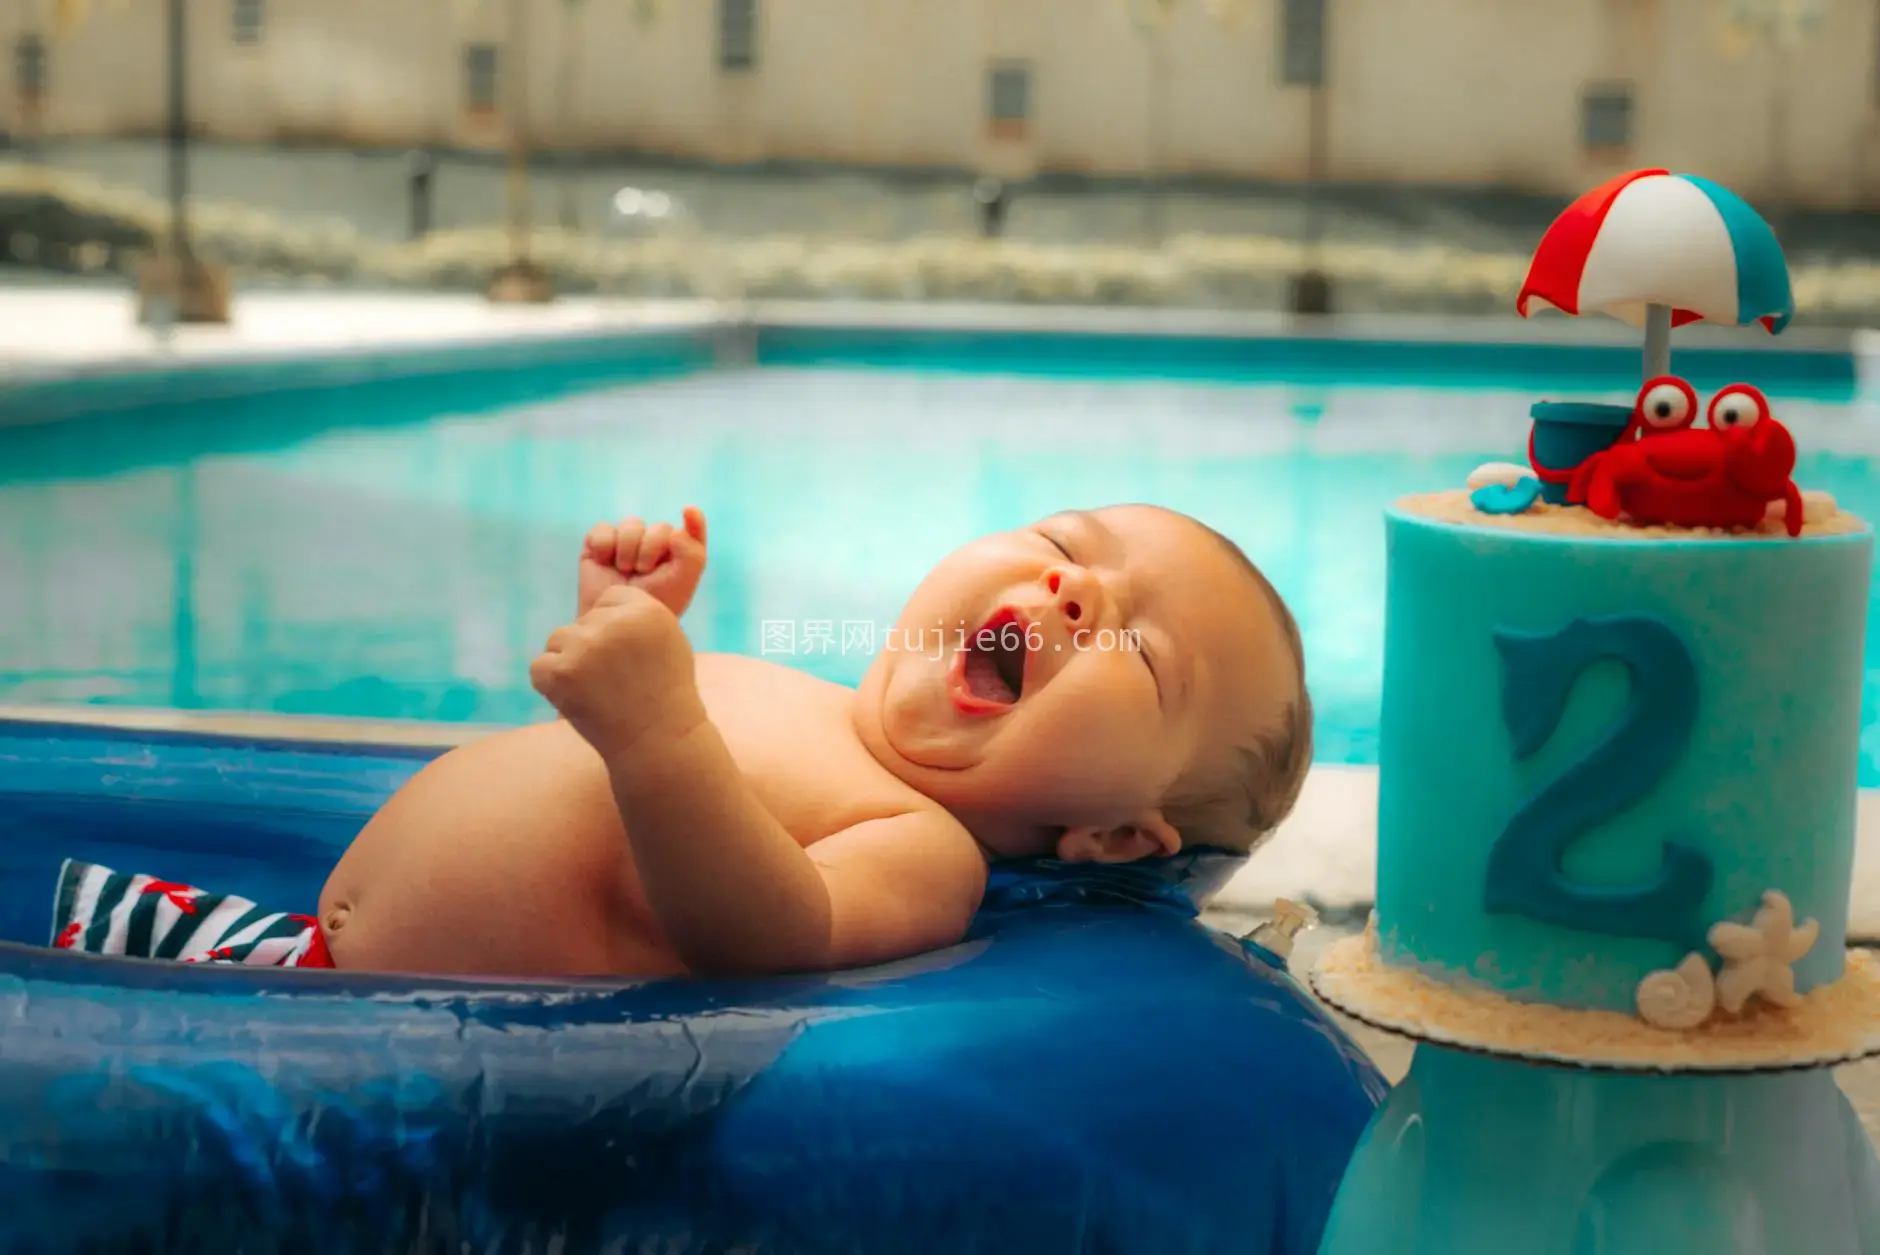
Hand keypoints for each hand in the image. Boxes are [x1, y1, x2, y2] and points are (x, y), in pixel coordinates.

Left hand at [531, 585, 705, 753]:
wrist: (658, 742)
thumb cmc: (664, 695)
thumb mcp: (667, 641)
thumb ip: (634, 618)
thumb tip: (592, 610)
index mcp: (647, 610)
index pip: (610, 600)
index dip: (613, 629)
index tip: (626, 657)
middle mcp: (616, 622)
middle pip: (582, 621)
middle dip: (592, 648)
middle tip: (615, 682)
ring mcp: (587, 645)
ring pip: (558, 640)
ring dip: (570, 664)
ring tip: (598, 692)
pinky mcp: (562, 671)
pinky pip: (540, 667)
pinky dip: (551, 685)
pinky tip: (579, 701)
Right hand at [579, 506, 707, 619]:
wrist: (617, 622)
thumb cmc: (654, 604)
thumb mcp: (683, 581)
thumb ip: (692, 552)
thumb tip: (676, 530)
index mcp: (679, 554)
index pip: (692, 530)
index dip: (694, 520)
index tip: (688, 511)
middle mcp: (655, 545)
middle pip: (659, 527)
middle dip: (651, 549)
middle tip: (644, 573)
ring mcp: (626, 544)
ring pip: (631, 524)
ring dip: (629, 547)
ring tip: (625, 570)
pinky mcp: (599, 545)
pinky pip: (603, 529)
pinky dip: (604, 543)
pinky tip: (604, 562)